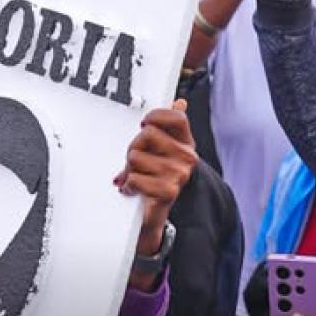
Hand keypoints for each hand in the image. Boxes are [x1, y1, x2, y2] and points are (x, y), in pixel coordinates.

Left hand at [114, 100, 196, 257]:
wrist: (153, 213)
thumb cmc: (154, 176)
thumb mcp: (161, 149)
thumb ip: (168, 126)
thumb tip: (180, 102)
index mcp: (186, 143)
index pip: (177, 117)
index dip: (156, 115)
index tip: (144, 123)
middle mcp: (187, 157)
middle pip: (148, 134)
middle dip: (134, 147)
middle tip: (135, 161)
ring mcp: (179, 175)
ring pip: (136, 156)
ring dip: (129, 169)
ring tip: (135, 176)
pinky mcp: (168, 192)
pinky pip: (135, 178)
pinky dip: (128, 185)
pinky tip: (133, 189)